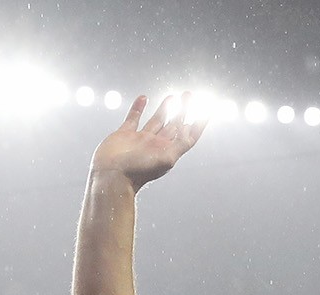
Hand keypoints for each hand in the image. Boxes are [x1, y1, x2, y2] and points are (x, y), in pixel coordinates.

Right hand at [89, 96, 206, 191]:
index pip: (189, 135)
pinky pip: (134, 118)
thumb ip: (179, 145)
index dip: (199, 123)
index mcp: (169, 151)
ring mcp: (141, 139)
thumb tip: (189, 132)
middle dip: (184, 110)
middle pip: (175, 124)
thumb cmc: (138, 171)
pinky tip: (144, 98)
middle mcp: (157, 144)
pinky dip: (138, 107)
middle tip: (189, 95)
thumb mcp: (165, 159)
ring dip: (165, 108)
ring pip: (157, 120)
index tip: (207, 108)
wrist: (112, 175)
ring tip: (173, 97)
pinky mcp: (125, 134)